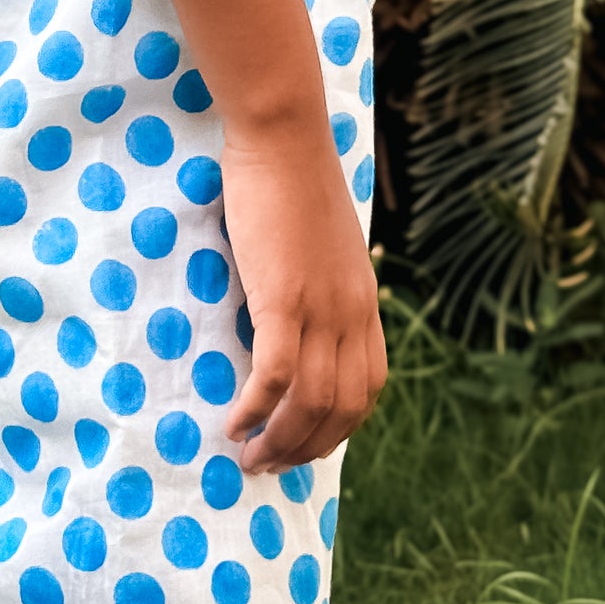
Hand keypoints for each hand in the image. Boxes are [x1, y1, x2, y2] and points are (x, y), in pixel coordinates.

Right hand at [219, 119, 385, 472]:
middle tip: (271, 465)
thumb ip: (322, 283)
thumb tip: (298, 316)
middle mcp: (352, 312)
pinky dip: (257, 409)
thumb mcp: (325, 243)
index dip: (341, 427)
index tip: (308, 442)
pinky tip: (235, 423)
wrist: (285, 137)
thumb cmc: (293, 180)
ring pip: (310, 402)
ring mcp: (322, 307)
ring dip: (279, 441)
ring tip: (249, 457)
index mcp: (365, 300)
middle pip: (343, 407)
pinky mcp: (284, 298)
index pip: (369, 386)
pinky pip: (277, 375)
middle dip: (308, 448)